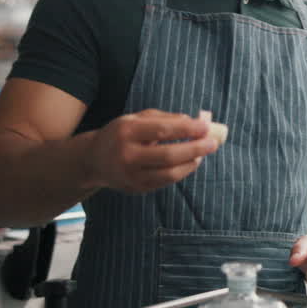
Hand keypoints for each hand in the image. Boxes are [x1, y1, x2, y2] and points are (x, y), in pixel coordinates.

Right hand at [85, 109, 216, 192]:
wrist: (94, 160)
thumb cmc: (122, 134)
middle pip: (168, 155)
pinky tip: (191, 162)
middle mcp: (127, 155)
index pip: (163, 130)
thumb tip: (194, 122)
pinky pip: (165, 182)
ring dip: (192, 163)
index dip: (187, 129)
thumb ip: (165, 118)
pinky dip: (182, 172)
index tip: (206, 126)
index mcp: (127, 131)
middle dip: (195, 149)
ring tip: (203, 153)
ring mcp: (131, 175)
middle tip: (213, 143)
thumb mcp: (137, 118)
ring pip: (169, 173)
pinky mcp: (136, 188)